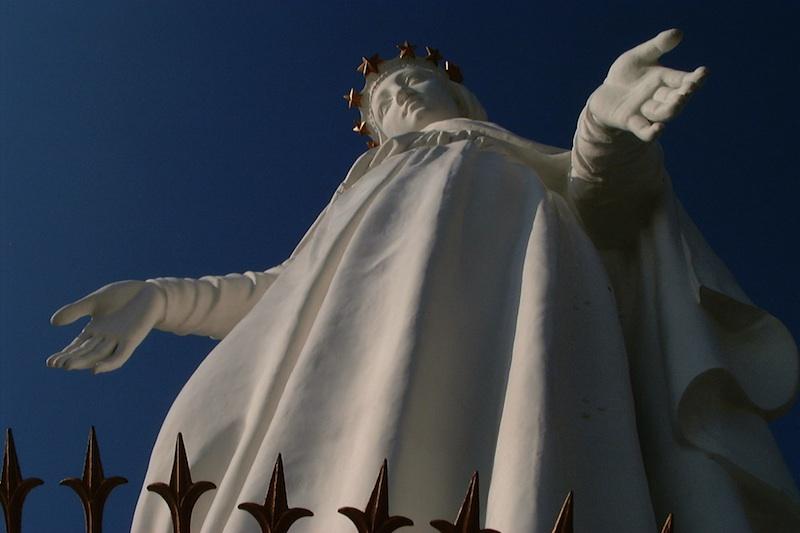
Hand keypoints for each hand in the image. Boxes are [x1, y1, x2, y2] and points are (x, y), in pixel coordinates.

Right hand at [47, 280, 164, 373]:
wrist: (150, 292)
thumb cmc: (124, 295)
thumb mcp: (95, 301)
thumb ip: (75, 310)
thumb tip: (52, 323)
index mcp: (95, 330)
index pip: (76, 347)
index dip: (64, 354)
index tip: (50, 362)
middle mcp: (105, 338)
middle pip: (84, 353)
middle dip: (70, 359)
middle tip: (54, 364)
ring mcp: (118, 340)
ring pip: (97, 355)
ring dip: (83, 362)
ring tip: (67, 366)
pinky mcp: (131, 340)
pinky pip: (119, 357)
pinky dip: (108, 364)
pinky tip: (95, 369)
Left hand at [588, 29, 707, 141]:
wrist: (604, 96)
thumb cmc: (625, 76)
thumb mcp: (639, 57)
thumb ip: (657, 46)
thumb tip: (679, 33)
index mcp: (665, 81)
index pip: (683, 80)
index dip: (695, 78)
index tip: (704, 72)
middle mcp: (658, 98)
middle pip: (676, 98)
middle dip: (684, 93)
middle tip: (690, 87)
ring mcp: (645, 111)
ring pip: (664, 113)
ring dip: (672, 108)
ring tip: (679, 100)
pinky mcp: (630, 121)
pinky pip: (644, 130)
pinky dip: (652, 132)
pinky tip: (659, 129)